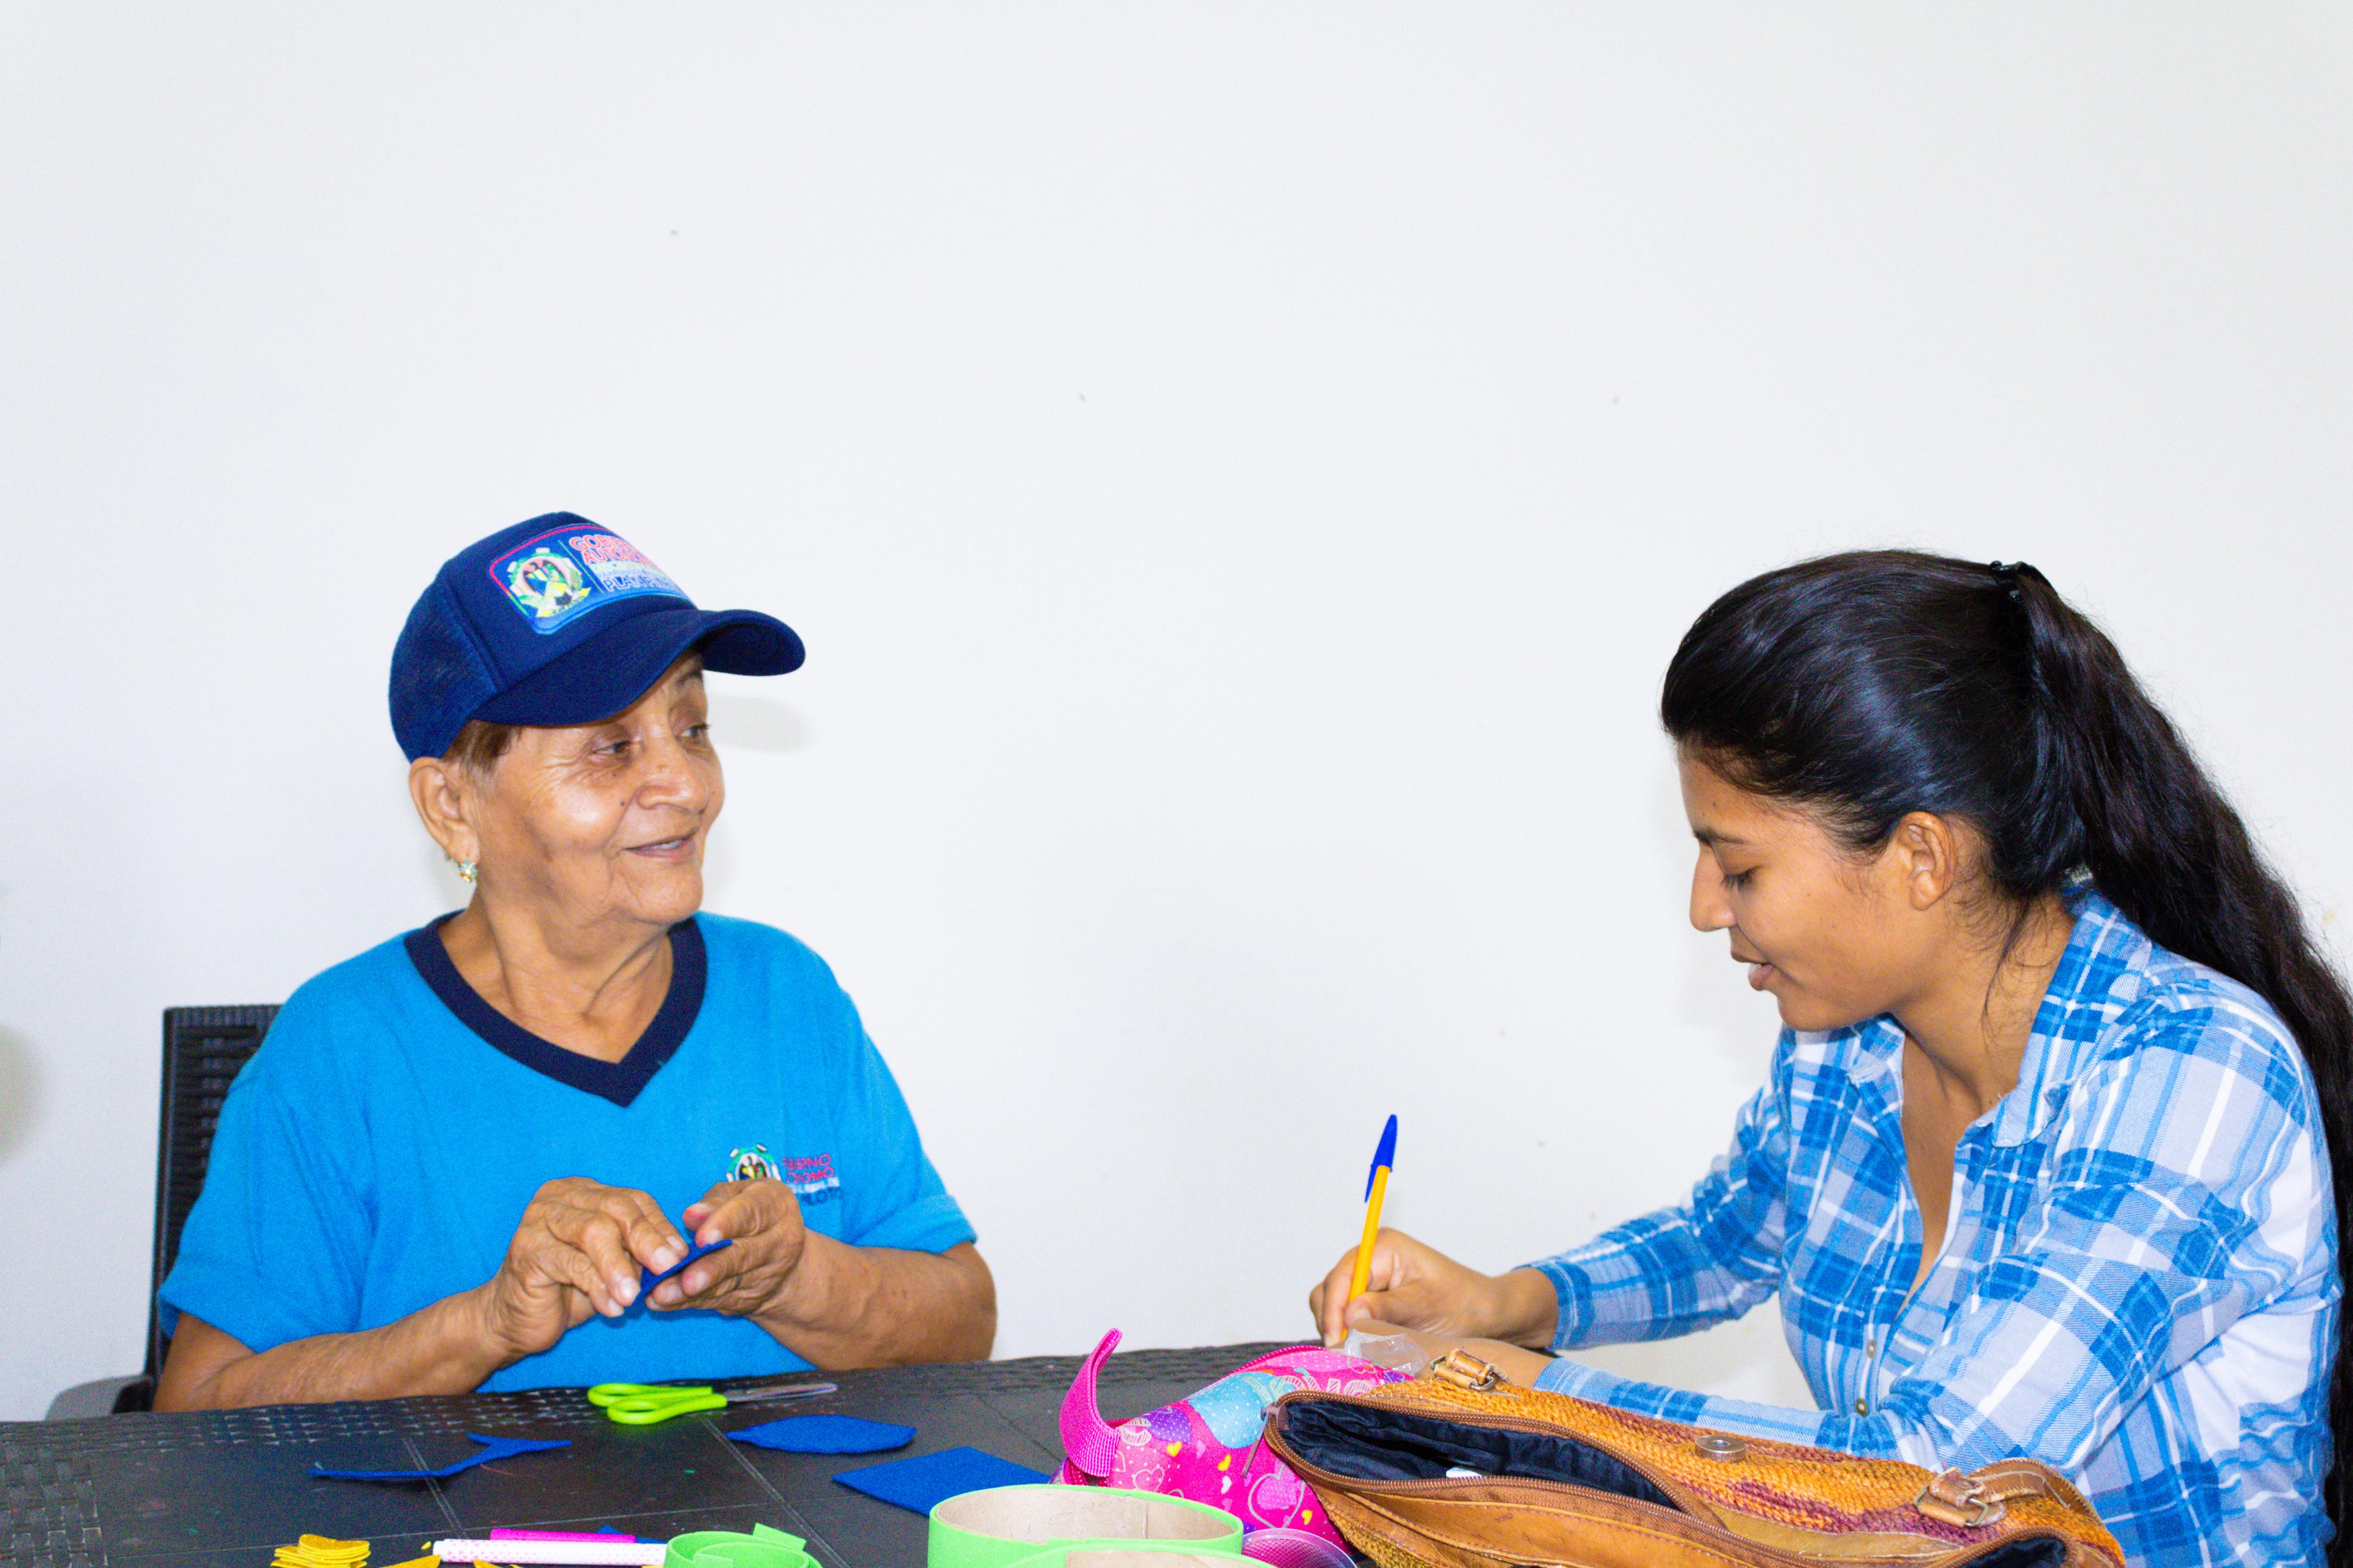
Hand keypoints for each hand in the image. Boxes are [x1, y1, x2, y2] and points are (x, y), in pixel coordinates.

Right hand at [477, 1178, 687, 1362]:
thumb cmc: (568, 1290)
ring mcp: (538, 1220)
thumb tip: (677, 1256)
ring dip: (620, 1266)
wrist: (514, 1320)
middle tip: (667, 1269)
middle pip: (616, 1209)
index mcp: (583, 1192)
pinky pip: (572, 1263)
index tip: (680, 1255)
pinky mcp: (527, 1250)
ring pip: (593, 1231)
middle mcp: (559, 1197)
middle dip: (647, 1240)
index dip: (659, 1226)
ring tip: (634, 1296)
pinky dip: (598, 1286)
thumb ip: (636, 1254)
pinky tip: (612, 1308)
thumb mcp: (611, 1266)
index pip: (632, 1199)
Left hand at [650, 1178, 811, 1316]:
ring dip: (695, 1293)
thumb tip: (691, 1215)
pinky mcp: (752, 1298)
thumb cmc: (748, 1211)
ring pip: (728, 1284)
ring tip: (664, 1294)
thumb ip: (715, 1202)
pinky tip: (664, 1303)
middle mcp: (780, 1242)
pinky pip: (719, 1301)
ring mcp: (769, 1275)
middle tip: (686, 1279)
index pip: (750, 1214)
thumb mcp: (737, 1196)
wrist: (781, 1254)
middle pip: (742, 1256)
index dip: (724, 1226)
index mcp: (776, 1205)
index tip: (701, 1239)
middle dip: (712, 1269)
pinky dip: (690, 1303)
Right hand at [1308, 1228, 1556, 1348]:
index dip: (1334, 1310)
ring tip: (1354, 1353)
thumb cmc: (1464, 1303)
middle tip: (1344, 1355)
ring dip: (1340, 1328)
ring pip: (1334, 1303)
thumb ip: (1385, 1309)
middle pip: (1331, 1289)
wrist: (1486, 1314)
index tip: (1337, 1342)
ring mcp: (1370, 1278)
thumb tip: (1348, 1315)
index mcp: (1383, 1248)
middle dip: (1334, 1321)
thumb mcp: (1425, 1307)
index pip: (1342, 1277)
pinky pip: (1346, 1314)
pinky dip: (1349, 1332)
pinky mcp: (1372, 1297)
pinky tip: (1362, 1348)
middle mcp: (1371, 1258)